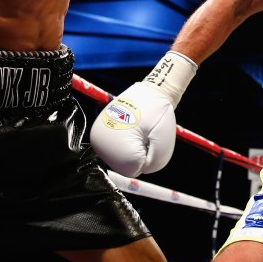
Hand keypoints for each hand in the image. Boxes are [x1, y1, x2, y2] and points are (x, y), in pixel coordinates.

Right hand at [89, 51, 196, 176]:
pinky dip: (126, 144)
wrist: (151, 92)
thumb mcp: (164, 143)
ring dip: (131, 149)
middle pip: (124, 166)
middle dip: (138, 153)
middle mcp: (99, 140)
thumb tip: (139, 169)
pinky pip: (116, 150)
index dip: (147, 156)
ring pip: (120, 159)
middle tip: (144, 134)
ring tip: (137, 130)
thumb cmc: (159, 115)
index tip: (148, 138)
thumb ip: (154, 164)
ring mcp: (98, 135)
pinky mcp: (100, 131)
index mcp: (113, 143)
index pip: (133, 169)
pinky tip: (130, 130)